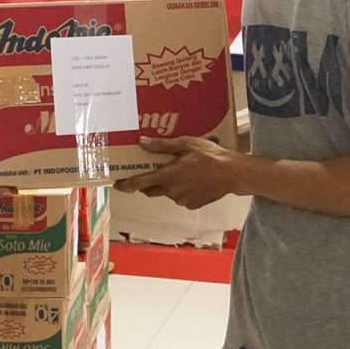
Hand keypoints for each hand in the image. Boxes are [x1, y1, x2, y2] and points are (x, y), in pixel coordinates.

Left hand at [114, 136, 239, 209]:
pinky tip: (192, 179)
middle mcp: (172, 191)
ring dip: (167, 184)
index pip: (140, 183)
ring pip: (167, 193)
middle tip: (151, 171)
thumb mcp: (186, 144)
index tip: (117, 184)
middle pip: (150, 189)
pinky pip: (180, 197)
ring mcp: (182, 200)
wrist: (232, 174)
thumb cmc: (210, 156)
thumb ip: (162, 146)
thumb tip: (142, 143)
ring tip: (181, 171)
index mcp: (168, 176)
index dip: (126, 184)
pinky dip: (181, 189)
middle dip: (147, 183)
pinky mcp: (191, 205)